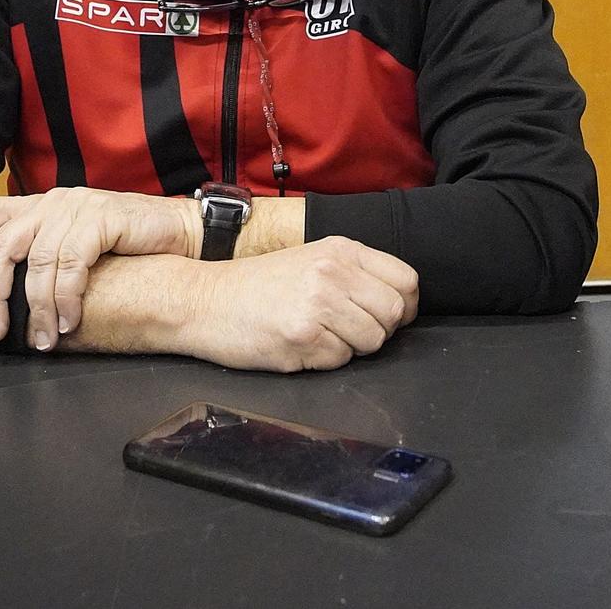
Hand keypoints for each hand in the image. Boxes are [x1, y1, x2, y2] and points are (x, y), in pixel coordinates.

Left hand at [0, 187, 200, 349]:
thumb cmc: (128, 247)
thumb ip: (44, 257)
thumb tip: (7, 300)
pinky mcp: (100, 218)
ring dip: (37, 310)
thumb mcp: (76, 245)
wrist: (182, 232)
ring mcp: (75, 208)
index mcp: (37, 207)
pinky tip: (71, 321)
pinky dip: (67, 298)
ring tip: (44, 340)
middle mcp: (50, 202)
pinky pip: (71, 264)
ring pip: (36, 264)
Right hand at [174, 238, 419, 372]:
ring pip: (372, 342)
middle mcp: (334, 272)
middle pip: (395, 314)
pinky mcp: (304, 336)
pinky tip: (299, 345)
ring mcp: (320, 303)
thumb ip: (353, 273)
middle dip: (380, 331)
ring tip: (320, 336)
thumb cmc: (257, 285)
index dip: (406, 306)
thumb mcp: (310, 259)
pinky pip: (340, 361)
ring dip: (351, 347)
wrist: (204, 299)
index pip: (406, 280)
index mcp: (341, 250)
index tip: (391, 317)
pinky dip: (324, 360)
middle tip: (351, 332)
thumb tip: (398, 301)